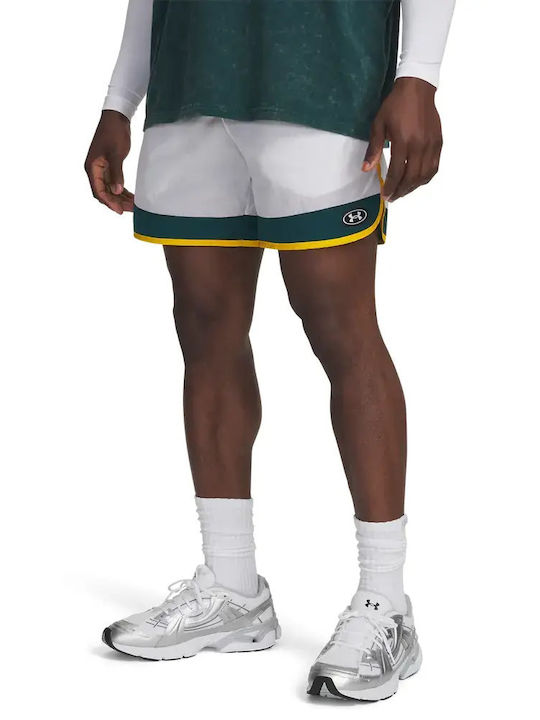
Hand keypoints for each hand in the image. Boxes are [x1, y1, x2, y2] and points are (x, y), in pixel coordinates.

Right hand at [84, 110, 133, 213]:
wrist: (116, 117)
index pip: (98, 191)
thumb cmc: (114, 132)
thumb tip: (116, 191)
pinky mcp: (109, 166)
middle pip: (103, 192)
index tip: (120, 211)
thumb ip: (116, 173)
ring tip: (133, 205)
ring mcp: (101, 168)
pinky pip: (114, 182)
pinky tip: (131, 196)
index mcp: (92, 167)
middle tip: (130, 209)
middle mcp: (94, 170)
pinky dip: (121, 190)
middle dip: (116, 202)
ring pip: (109, 189)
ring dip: (120, 197)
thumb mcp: (116, 154)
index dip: (109, 202)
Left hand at [363, 77, 442, 201]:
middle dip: (401, 191)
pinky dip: (426, 178)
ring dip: (413, 188)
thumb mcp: (379, 124)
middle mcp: (420, 145)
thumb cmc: (395, 105)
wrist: (417, 88)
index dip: (391, 187)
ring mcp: (431, 145)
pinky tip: (417, 181)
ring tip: (403, 192)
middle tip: (392, 197)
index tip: (385, 196)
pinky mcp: (438, 143)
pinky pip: (434, 167)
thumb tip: (366, 169)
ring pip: (425, 175)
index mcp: (404, 141)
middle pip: (412, 178)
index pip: (397, 172)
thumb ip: (374, 148)